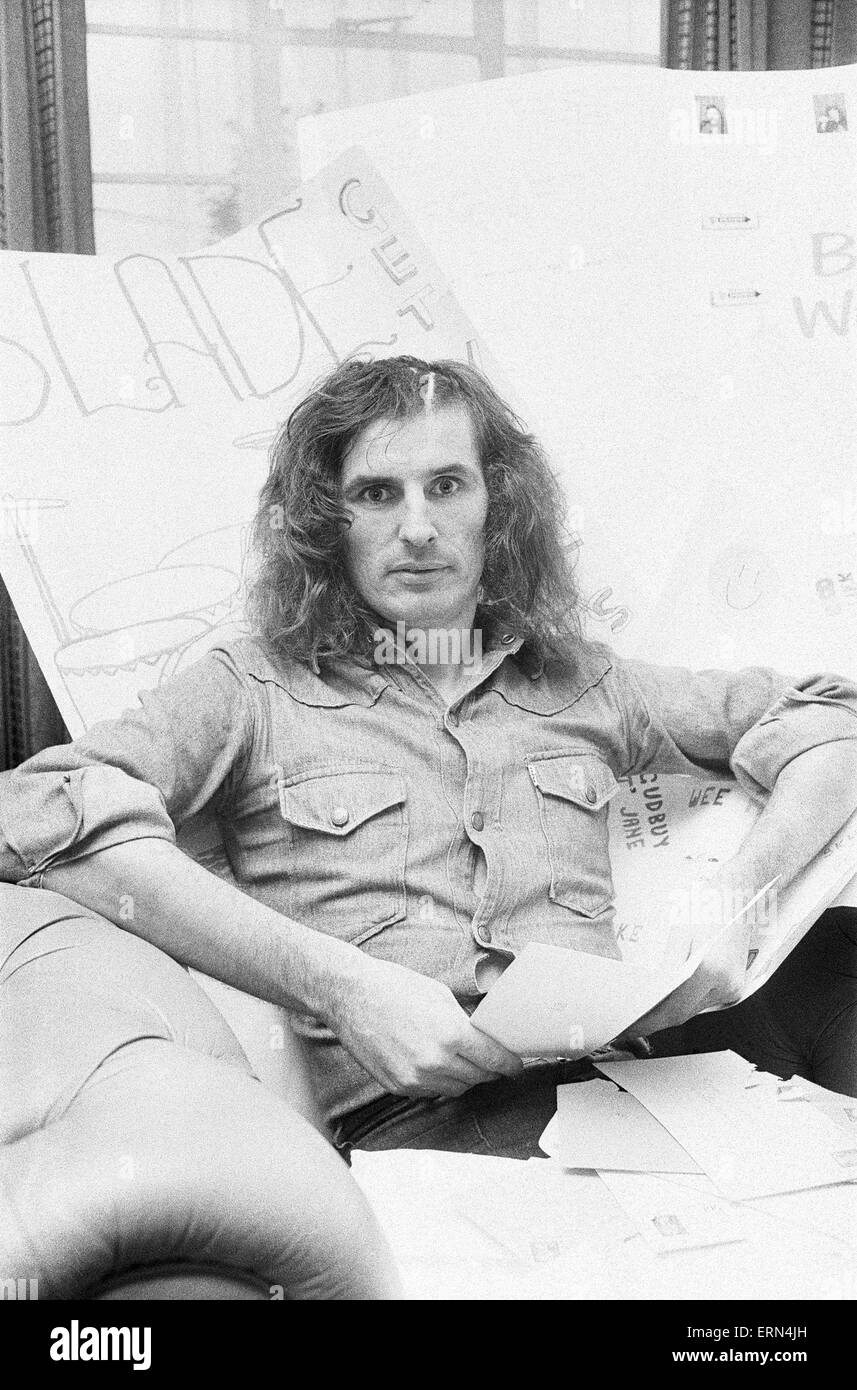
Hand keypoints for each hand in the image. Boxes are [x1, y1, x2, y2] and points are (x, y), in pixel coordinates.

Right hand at [326, 954, 523, 1098]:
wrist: (349, 995)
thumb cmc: (394, 987)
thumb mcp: (440, 996)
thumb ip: (465, 1022)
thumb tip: (484, 1038)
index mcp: (451, 1034)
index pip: (494, 1060)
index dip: (510, 1064)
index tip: (515, 1065)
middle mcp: (435, 1062)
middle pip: (478, 1078)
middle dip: (489, 1070)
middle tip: (492, 1061)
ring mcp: (414, 1078)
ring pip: (456, 1089)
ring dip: (465, 1077)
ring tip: (462, 1061)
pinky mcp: (398, 1086)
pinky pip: (431, 1092)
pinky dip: (439, 1082)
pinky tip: (435, 1064)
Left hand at [613, 877, 756, 1041]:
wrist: (740, 895)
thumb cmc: (708, 906)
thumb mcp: (680, 931)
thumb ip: (667, 966)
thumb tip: (651, 993)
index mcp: (710, 969)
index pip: (673, 1008)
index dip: (649, 1021)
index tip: (628, 1026)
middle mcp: (725, 985)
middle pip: (683, 1014)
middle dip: (654, 1022)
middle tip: (628, 1026)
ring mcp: (733, 989)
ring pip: (693, 1011)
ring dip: (667, 1015)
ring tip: (641, 1016)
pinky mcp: (734, 988)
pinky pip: (703, 1003)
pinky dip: (683, 1004)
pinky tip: (664, 1004)